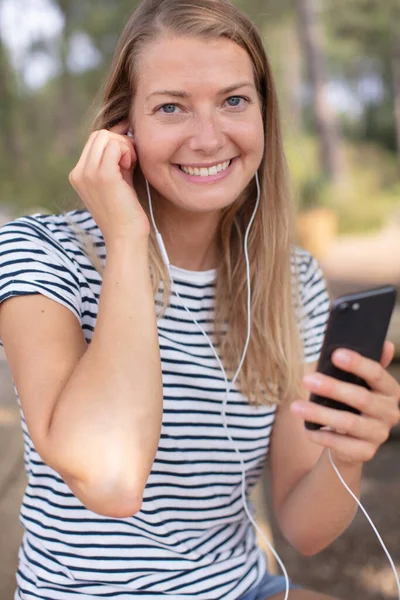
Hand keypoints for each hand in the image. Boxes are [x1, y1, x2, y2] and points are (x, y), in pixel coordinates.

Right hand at [69, 120, 149, 245]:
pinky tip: (131, 166)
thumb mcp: (117, 181)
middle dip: (119, 142)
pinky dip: (127, 151)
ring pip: (105, 136)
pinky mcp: (102, 176)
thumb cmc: (126, 213)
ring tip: (131, 165)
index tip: (128, 161)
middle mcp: (78, 173)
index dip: (115, 145)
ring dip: (123, 145)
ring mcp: (88, 174)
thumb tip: (125, 133)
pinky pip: (114, 145)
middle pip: (98, 135)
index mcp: (78, 175)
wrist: (125, 238)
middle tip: (131, 162)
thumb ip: (117, 160)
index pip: (94, 142)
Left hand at [291, 340, 399, 465]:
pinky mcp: (366, 452)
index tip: (335, 354)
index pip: (377, 374)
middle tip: (306, 379)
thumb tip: (385, 344)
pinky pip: (341, 444)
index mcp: (390, 390)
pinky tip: (306, 429)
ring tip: (295, 406)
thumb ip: (364, 366)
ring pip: (348, 423)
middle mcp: (390, 412)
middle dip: (332, 388)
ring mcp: (379, 434)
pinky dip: (321, 435)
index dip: (357, 364)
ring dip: (319, 413)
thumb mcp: (359, 382)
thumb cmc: (352, 403)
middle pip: (361, 398)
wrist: (352, 440)